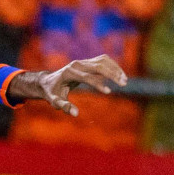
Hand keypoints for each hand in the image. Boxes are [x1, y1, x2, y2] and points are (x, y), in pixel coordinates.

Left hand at [7, 55, 127, 115]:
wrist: (48, 81)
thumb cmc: (51, 93)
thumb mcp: (54, 101)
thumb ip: (63, 106)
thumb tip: (75, 113)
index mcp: (69, 73)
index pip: (86, 77)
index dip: (97, 84)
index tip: (108, 92)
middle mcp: (77, 64)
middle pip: (98, 65)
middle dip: (112, 74)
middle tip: (124, 84)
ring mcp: (83, 61)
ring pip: (103, 60)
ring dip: (115, 69)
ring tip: (125, 81)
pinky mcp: (88, 62)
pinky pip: (104, 61)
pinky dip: (113, 66)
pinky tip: (120, 75)